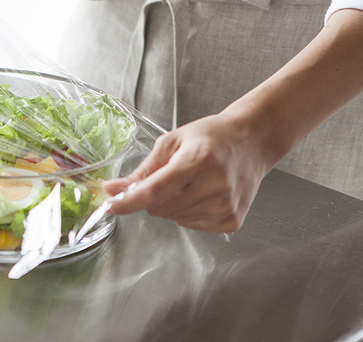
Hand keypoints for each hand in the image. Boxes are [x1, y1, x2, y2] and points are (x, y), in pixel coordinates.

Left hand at [104, 114, 273, 232]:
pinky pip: (190, 224)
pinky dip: (186, 212)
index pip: (155, 191)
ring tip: (189, 181)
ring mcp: (226, 207)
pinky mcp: (231, 221)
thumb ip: (142, 171)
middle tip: (166, 176)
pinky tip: (201, 193)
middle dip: (152, 196)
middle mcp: (216, 186)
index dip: (129, 201)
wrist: (251, 143)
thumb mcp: (172, 143)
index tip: (111, 204)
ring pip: (173, 218)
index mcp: (200, 161)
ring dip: (170, 204)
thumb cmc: (210, 137)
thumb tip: (112, 189)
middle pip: (160, 208)